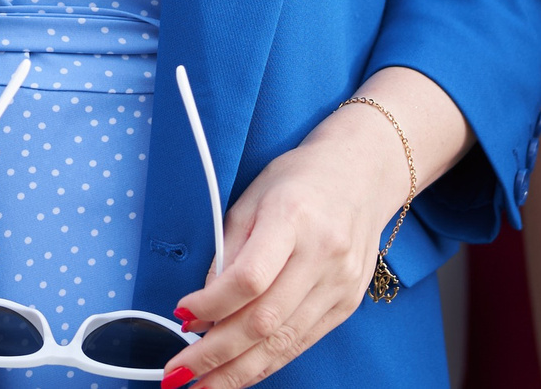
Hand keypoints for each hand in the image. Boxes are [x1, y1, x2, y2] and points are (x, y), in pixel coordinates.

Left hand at [164, 103, 411, 388]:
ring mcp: (340, 285)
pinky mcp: (347, 304)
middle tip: (178, 373)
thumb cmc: (300, 179)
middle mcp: (322, 256)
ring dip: (239, 372)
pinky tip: (239, 373)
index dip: (211, 305)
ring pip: (284, 342)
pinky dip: (267, 362)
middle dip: (216, 355)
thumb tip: (200, 307)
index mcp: (293, 218)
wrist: (362, 173)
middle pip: (265, 321)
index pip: (249, 278)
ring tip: (202, 387)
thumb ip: (226, 250)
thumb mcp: (251, 197)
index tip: (181, 315)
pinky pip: (302, 342)